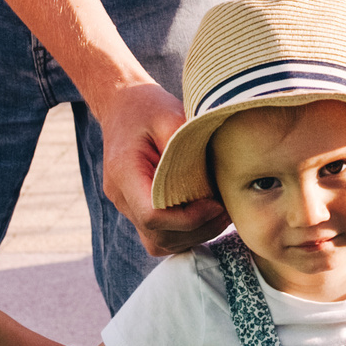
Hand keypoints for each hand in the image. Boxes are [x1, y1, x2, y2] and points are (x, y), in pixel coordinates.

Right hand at [93, 79, 231, 255]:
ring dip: (191, 235)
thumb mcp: (171, 115)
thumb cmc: (148, 106)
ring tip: (218, 214)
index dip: (188, 219)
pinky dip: (183, 232)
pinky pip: (157, 235)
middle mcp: (120, 195)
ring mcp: (124, 204)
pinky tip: (203, 214)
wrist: (121, 103)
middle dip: (196, 229)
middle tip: (225, 210)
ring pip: (157, 242)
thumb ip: (186, 148)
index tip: (216, 204)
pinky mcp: (134, 207)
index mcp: (124, 172)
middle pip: (157, 235)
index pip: (152, 216)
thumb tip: (209, 181)